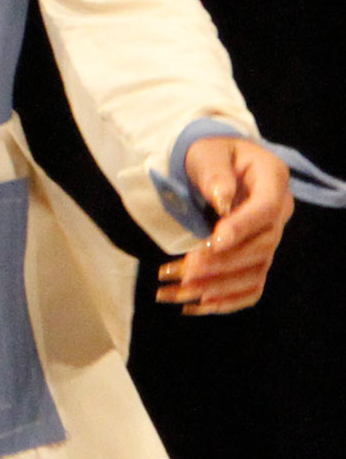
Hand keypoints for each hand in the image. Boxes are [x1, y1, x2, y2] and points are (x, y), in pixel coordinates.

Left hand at [156, 137, 294, 315]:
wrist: (215, 161)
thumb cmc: (210, 151)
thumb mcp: (207, 152)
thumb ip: (214, 174)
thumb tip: (221, 201)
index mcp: (272, 179)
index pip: (265, 210)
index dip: (241, 228)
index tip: (213, 242)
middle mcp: (279, 213)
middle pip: (261, 247)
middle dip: (222, 262)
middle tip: (184, 270)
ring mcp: (270, 237)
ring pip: (255, 272)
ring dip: (218, 286)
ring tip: (179, 291)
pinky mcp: (257, 257)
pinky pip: (251, 286)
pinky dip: (226, 300)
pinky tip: (196, 306)